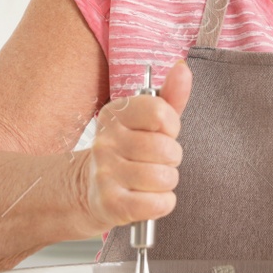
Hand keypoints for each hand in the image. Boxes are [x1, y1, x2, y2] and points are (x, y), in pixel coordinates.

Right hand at [81, 61, 191, 228]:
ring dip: (166, 182)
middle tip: (154, 160)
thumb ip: (169, 95)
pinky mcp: (111, 203)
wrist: (90, 189)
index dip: (171, 126)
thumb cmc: (127, 151)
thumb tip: (182, 68)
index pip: (160, 112)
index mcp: (115, 115)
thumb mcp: (146, 120)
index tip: (161, 132)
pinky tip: (148, 197)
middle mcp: (105, 142)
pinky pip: (158, 203)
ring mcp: (106, 173)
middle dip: (171, 158)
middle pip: (167, 148)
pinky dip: (162, 203)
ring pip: (165, 177)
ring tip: (149, 179)